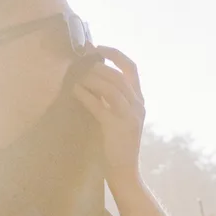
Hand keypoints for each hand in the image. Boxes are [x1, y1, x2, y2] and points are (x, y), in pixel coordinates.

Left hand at [72, 47, 145, 192]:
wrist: (124, 168)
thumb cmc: (118, 141)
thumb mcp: (119, 115)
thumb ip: (112, 96)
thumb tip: (93, 75)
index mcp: (139, 100)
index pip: (131, 68)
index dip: (114, 54)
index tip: (97, 47)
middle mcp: (138, 105)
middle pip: (118, 75)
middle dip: (97, 65)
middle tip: (80, 63)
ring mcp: (129, 116)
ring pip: (111, 87)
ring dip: (91, 78)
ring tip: (77, 78)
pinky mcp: (116, 126)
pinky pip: (99, 104)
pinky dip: (85, 95)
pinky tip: (75, 91)